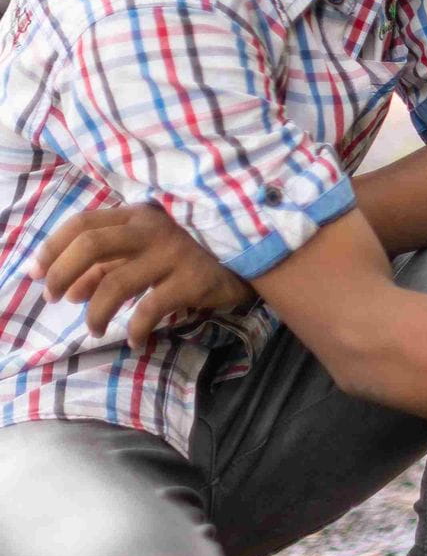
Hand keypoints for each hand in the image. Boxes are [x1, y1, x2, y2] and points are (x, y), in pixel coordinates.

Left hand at [37, 204, 252, 343]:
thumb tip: (69, 290)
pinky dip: (136, 329)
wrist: (260, 257)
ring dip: (95, 313)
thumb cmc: (199, 252)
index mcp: (139, 214)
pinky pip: (150, 310)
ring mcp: (174, 253)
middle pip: (90, 246)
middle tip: (55, 300)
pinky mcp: (193, 279)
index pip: (82, 223)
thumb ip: (111, 265)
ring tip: (94, 329)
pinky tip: (137, 341)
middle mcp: (153, 228)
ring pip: (114, 285)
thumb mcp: (152, 251)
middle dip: (62, 275)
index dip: (52, 249)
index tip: (37, 275)